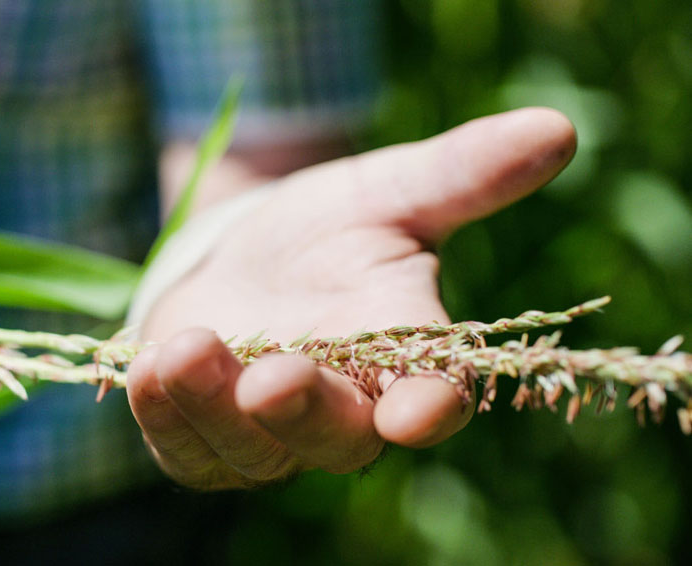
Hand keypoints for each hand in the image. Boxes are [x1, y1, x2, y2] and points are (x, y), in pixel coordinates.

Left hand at [126, 108, 576, 488]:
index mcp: (397, 354)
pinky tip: (148, 367)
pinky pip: (184, 446)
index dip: (428, 407)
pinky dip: (165, 411)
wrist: (242, 256)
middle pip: (336, 438)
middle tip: (278, 377)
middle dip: (307, 411)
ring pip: (250, 447)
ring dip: (217, 406)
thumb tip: (556, 128)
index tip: (417, 412)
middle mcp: (338, 407)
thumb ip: (461, 175)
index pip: (430, 395)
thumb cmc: (324, 234)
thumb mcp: (385, 193)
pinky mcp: (201, 436)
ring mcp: (264, 431)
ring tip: (188, 348)